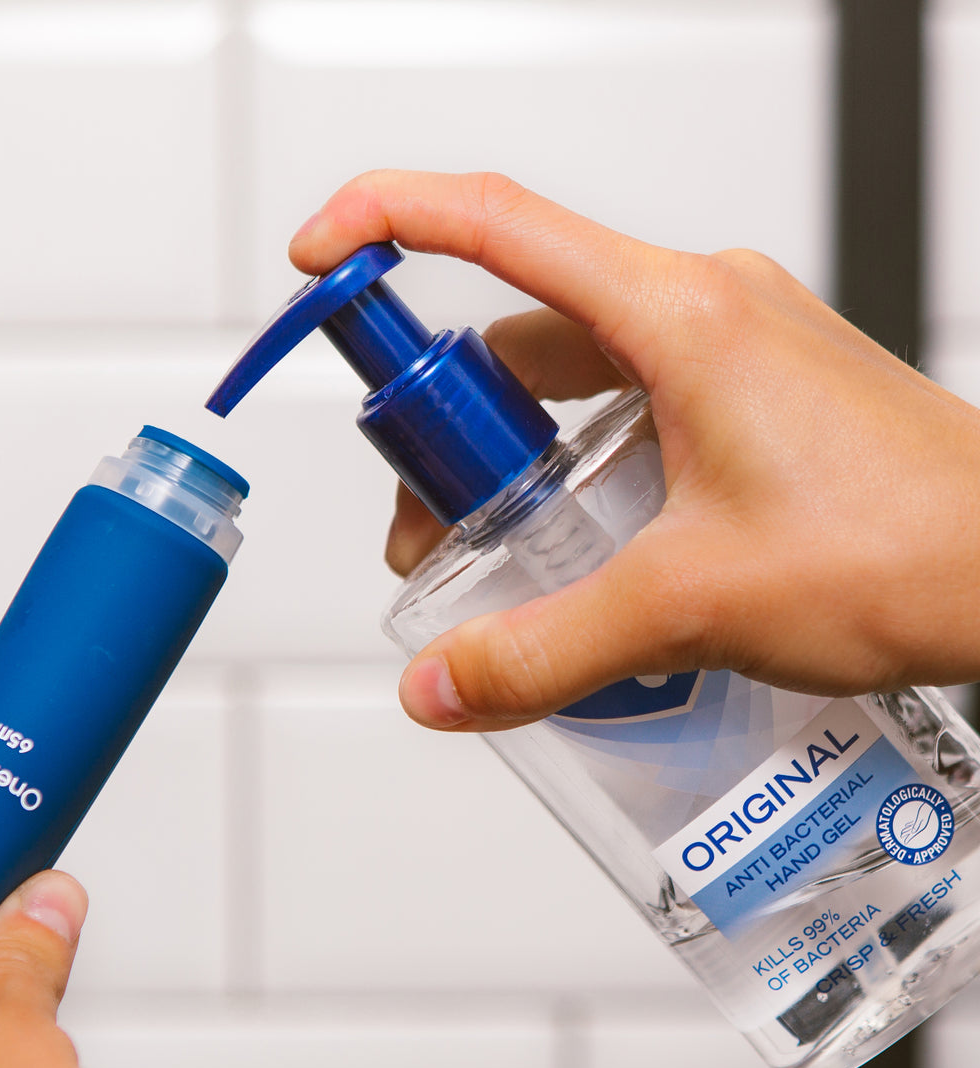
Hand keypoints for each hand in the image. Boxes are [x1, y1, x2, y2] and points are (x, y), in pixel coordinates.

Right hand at [290, 169, 979, 730]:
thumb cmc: (910, 550)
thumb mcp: (690, 605)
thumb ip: (543, 648)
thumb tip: (441, 683)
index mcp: (678, 315)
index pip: (495, 225)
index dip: (385, 224)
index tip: (317, 264)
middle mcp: (701, 311)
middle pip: (517, 335)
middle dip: (447, 432)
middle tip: (430, 536)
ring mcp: (729, 354)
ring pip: (569, 383)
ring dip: (514, 464)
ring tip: (502, 568)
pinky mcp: (748, 402)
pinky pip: (626, 413)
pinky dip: (577, 474)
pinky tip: (582, 561)